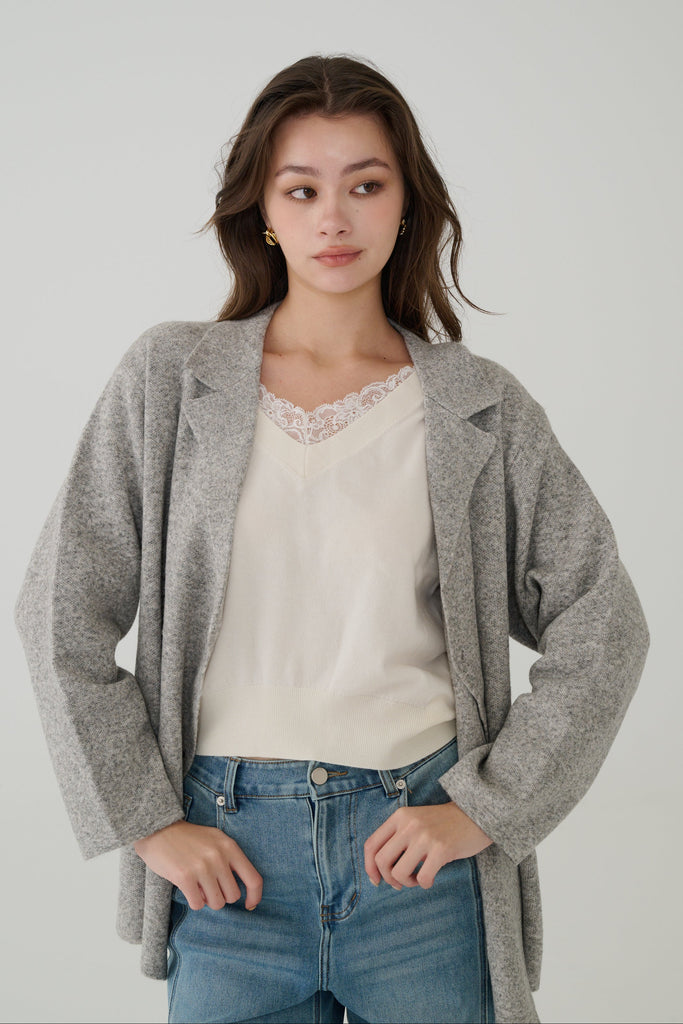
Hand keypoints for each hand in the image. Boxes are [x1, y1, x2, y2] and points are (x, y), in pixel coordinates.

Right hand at [133, 820, 262, 910]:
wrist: (159, 829)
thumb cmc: (188, 837)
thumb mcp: (215, 839)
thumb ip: (230, 859)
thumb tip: (241, 890)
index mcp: (230, 847)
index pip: (254, 879)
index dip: (255, 896)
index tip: (249, 905)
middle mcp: (219, 857)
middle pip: (233, 896)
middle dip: (222, 895)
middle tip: (209, 886)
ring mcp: (202, 867)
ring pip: (217, 903)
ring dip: (207, 900)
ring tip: (198, 886)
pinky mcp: (185, 877)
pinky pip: (198, 905)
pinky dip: (194, 901)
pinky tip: (188, 889)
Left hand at [364, 802, 491, 890]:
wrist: (474, 814)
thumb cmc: (443, 823)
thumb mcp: (415, 821)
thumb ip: (397, 837)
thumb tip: (380, 869)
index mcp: (399, 817)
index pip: (371, 845)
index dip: (369, 867)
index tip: (376, 880)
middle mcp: (408, 825)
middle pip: (381, 861)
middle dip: (388, 878)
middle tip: (399, 882)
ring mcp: (424, 837)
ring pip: (399, 872)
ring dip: (406, 882)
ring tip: (417, 878)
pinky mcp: (441, 849)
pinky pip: (423, 878)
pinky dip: (424, 884)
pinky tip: (429, 878)